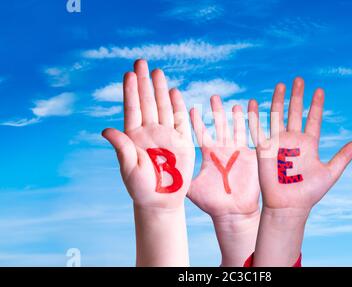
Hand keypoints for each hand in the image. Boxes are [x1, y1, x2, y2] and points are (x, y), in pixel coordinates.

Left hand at [102, 60, 194, 208]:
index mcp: (133, 136)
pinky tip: (174, 92)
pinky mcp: (181, 141)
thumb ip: (121, 148)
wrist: (161, 201)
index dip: (131, 91)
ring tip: (157, 72)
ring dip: (160, 89)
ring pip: (163, 107)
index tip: (128, 74)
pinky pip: (179, 120)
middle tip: (141, 62)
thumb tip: (106, 129)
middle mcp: (149, 131)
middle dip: (144, 82)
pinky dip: (177, 106)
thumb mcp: (129, 168)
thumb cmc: (141, 188)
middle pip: (147, 102)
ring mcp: (166, 135)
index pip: (132, 109)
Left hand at [188, 95, 259, 265]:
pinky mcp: (250, 155)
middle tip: (214, 97)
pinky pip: (252, 135)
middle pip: (219, 124)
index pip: (201, 131)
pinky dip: (253, 121)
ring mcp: (237, 151)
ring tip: (233, 103)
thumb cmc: (211, 203)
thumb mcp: (191, 187)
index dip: (195, 120)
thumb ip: (177, 174)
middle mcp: (222, 149)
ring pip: (235, 127)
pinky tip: (253, 108)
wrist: (232, 213)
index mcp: (208, 153)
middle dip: (216, 111)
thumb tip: (159, 169)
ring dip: (235, 115)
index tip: (190, 108)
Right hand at [248, 77, 351, 265]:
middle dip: (297, 96)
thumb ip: (342, 157)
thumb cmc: (308, 193)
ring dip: (278, 100)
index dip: (316, 105)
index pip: (313, 119)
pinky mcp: (265, 148)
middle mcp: (294, 140)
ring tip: (281, 84)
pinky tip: (254, 102)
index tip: (319, 90)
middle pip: (295, 112)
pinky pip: (259, 129)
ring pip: (278, 116)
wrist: (288, 205)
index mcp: (309, 144)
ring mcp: (279, 143)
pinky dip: (256, 115)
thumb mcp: (330, 173)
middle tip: (299, 79)